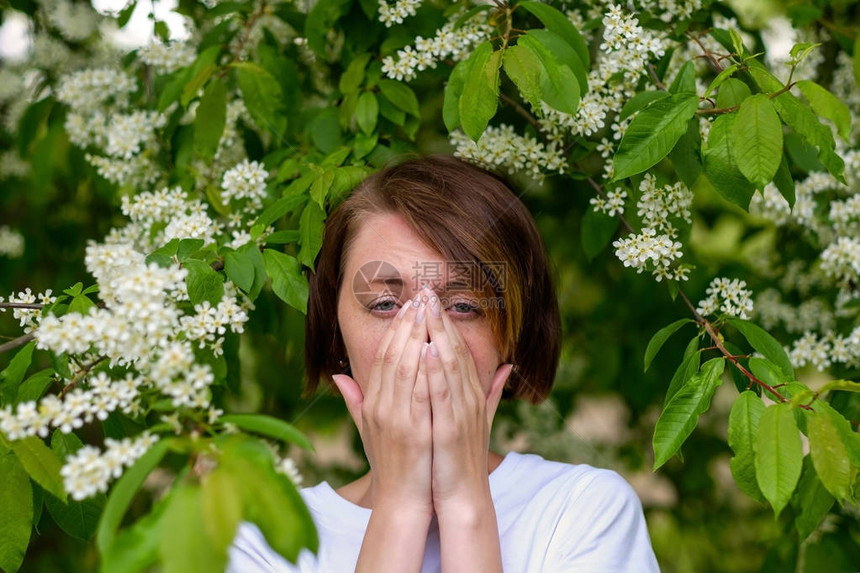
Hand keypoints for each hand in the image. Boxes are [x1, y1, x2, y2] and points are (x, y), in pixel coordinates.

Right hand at [332, 290, 433, 518]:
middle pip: (391, 356)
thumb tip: (338, 375)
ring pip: (404, 369)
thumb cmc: (391, 464)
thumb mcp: (369, 429)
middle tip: (419, 297)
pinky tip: (433, 348)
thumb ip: (356, 400)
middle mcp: (380, 408)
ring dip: (415, 337)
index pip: (381, 357)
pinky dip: (424, 369)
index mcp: (373, 405)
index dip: (394, 330)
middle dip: (406, 325)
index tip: (407, 307)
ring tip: (427, 312)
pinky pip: (418, 393)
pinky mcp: (413, 430)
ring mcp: (395, 419)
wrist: (401, 501)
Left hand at [421, 289, 512, 514]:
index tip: (430, 298)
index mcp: (471, 394)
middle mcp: (470, 398)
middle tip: (427, 290)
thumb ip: (489, 391)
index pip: (457, 350)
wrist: (463, 496)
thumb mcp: (476, 418)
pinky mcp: (453, 429)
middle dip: (440, 319)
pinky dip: (436, 371)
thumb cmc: (461, 458)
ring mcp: (463, 412)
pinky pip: (443, 395)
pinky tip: (427, 350)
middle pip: (455, 350)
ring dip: (438, 335)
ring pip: (450, 365)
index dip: (445, 323)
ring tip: (426, 308)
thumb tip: (507, 365)